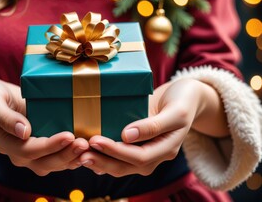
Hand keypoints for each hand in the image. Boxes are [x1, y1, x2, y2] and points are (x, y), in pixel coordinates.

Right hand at [0, 78, 88, 174]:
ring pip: (54, 164)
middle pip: (45, 162)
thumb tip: (24, 131)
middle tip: (84, 144)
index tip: (69, 136)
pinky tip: (88, 150)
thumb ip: (5, 118)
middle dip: (66, 154)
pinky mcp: (43, 148)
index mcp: (6, 143)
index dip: (50, 146)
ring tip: (89, 148)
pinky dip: (73, 156)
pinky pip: (59, 157)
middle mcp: (20, 153)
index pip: (29, 150)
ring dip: (72, 158)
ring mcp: (33, 153)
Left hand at [79, 78, 225, 175]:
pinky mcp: (136, 147)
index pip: (139, 156)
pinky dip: (103, 158)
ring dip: (99, 162)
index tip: (95, 140)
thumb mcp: (175, 111)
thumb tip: (127, 136)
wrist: (185, 97)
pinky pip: (118, 158)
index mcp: (166, 149)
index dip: (116, 151)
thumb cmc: (183, 100)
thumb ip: (153, 125)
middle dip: (102, 161)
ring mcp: (145, 153)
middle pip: (126, 166)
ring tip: (79, 156)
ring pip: (120, 165)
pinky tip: (87, 154)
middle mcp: (155, 156)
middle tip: (81, 154)